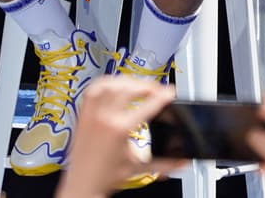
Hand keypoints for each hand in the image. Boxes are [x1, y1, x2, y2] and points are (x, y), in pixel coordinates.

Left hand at [54, 76, 182, 197]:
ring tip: (137, 86)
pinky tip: (113, 86)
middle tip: (156, 90)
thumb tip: (182, 160)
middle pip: (128, 89)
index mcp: (120, 129)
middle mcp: (104, 117)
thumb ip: (165, 163)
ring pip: (109, 84)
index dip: (161, 96)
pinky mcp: (82, 113)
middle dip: (146, 86)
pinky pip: (92, 89)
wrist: (83, 183)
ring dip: (126, 81)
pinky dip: (105, 83)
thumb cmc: (105, 177)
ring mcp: (91, 113)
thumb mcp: (139, 169)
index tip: (170, 91)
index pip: (147, 106)